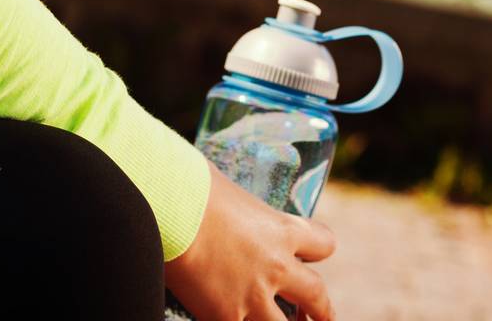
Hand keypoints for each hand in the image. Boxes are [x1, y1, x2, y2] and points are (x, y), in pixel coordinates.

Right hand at [163, 158, 336, 320]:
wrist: (168, 207)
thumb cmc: (191, 184)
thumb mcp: (227, 188)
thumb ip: (236, 207)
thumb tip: (221, 203)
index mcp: (281, 229)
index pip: (323, 243)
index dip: (318, 249)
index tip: (310, 255)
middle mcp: (276, 266)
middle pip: (319, 297)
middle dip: (322, 310)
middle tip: (321, 315)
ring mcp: (254, 296)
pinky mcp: (226, 317)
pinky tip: (224, 316)